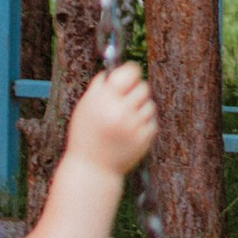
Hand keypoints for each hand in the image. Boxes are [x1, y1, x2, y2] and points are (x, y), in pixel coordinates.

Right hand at [64, 61, 158, 182]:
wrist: (92, 169)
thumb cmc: (86, 135)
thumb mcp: (85, 107)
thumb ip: (99, 86)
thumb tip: (114, 67)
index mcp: (104, 100)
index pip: (129, 73)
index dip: (131, 72)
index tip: (130, 75)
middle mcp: (120, 112)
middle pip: (143, 87)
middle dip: (135, 91)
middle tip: (126, 100)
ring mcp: (134, 127)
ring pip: (150, 104)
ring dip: (140, 108)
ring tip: (126, 119)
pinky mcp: (144, 139)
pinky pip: (152, 121)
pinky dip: (144, 124)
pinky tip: (131, 132)